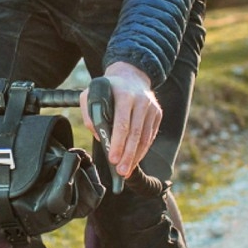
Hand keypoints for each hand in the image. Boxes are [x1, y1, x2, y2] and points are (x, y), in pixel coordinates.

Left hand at [84, 62, 161, 177]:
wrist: (131, 75)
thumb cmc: (108, 89)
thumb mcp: (91, 94)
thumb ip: (90, 115)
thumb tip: (98, 135)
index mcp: (124, 95)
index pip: (122, 124)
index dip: (118, 143)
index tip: (113, 159)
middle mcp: (141, 101)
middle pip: (135, 134)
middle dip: (128, 155)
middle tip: (121, 171)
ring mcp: (152, 108)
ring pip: (145, 137)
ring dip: (136, 156)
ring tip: (126, 170)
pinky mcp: (157, 113)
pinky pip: (150, 136)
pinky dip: (142, 150)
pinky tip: (134, 160)